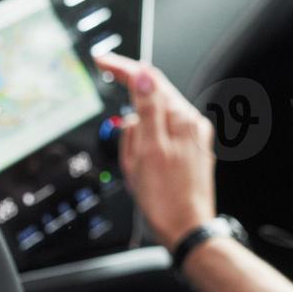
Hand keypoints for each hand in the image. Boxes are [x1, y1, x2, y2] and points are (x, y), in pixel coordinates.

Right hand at [93, 53, 215, 250]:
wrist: (187, 230)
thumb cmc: (167, 198)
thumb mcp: (148, 150)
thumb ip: (147, 108)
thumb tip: (142, 74)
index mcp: (181, 118)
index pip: (148, 79)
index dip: (122, 68)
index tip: (101, 60)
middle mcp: (190, 123)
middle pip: (149, 102)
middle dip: (131, 124)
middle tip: (129, 155)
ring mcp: (191, 138)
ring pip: (150, 123)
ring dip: (137, 140)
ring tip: (140, 170)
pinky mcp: (188, 152)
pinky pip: (157, 140)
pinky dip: (145, 149)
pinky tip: (147, 171)